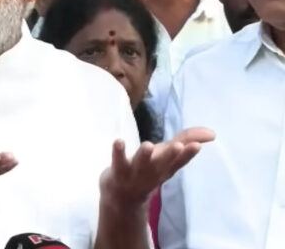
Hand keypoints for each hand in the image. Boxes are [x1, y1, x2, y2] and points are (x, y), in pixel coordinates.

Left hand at [99, 127, 214, 208]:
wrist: (123, 197)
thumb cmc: (149, 170)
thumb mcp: (168, 156)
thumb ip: (187, 140)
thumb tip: (212, 133)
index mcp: (167, 167)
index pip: (179, 161)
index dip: (188, 154)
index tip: (197, 146)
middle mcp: (153, 171)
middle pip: (163, 163)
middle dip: (171, 155)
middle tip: (179, 146)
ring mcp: (135, 172)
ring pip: (141, 163)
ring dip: (144, 155)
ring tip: (148, 145)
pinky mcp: (118, 170)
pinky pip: (117, 161)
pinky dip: (117, 152)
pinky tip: (118, 141)